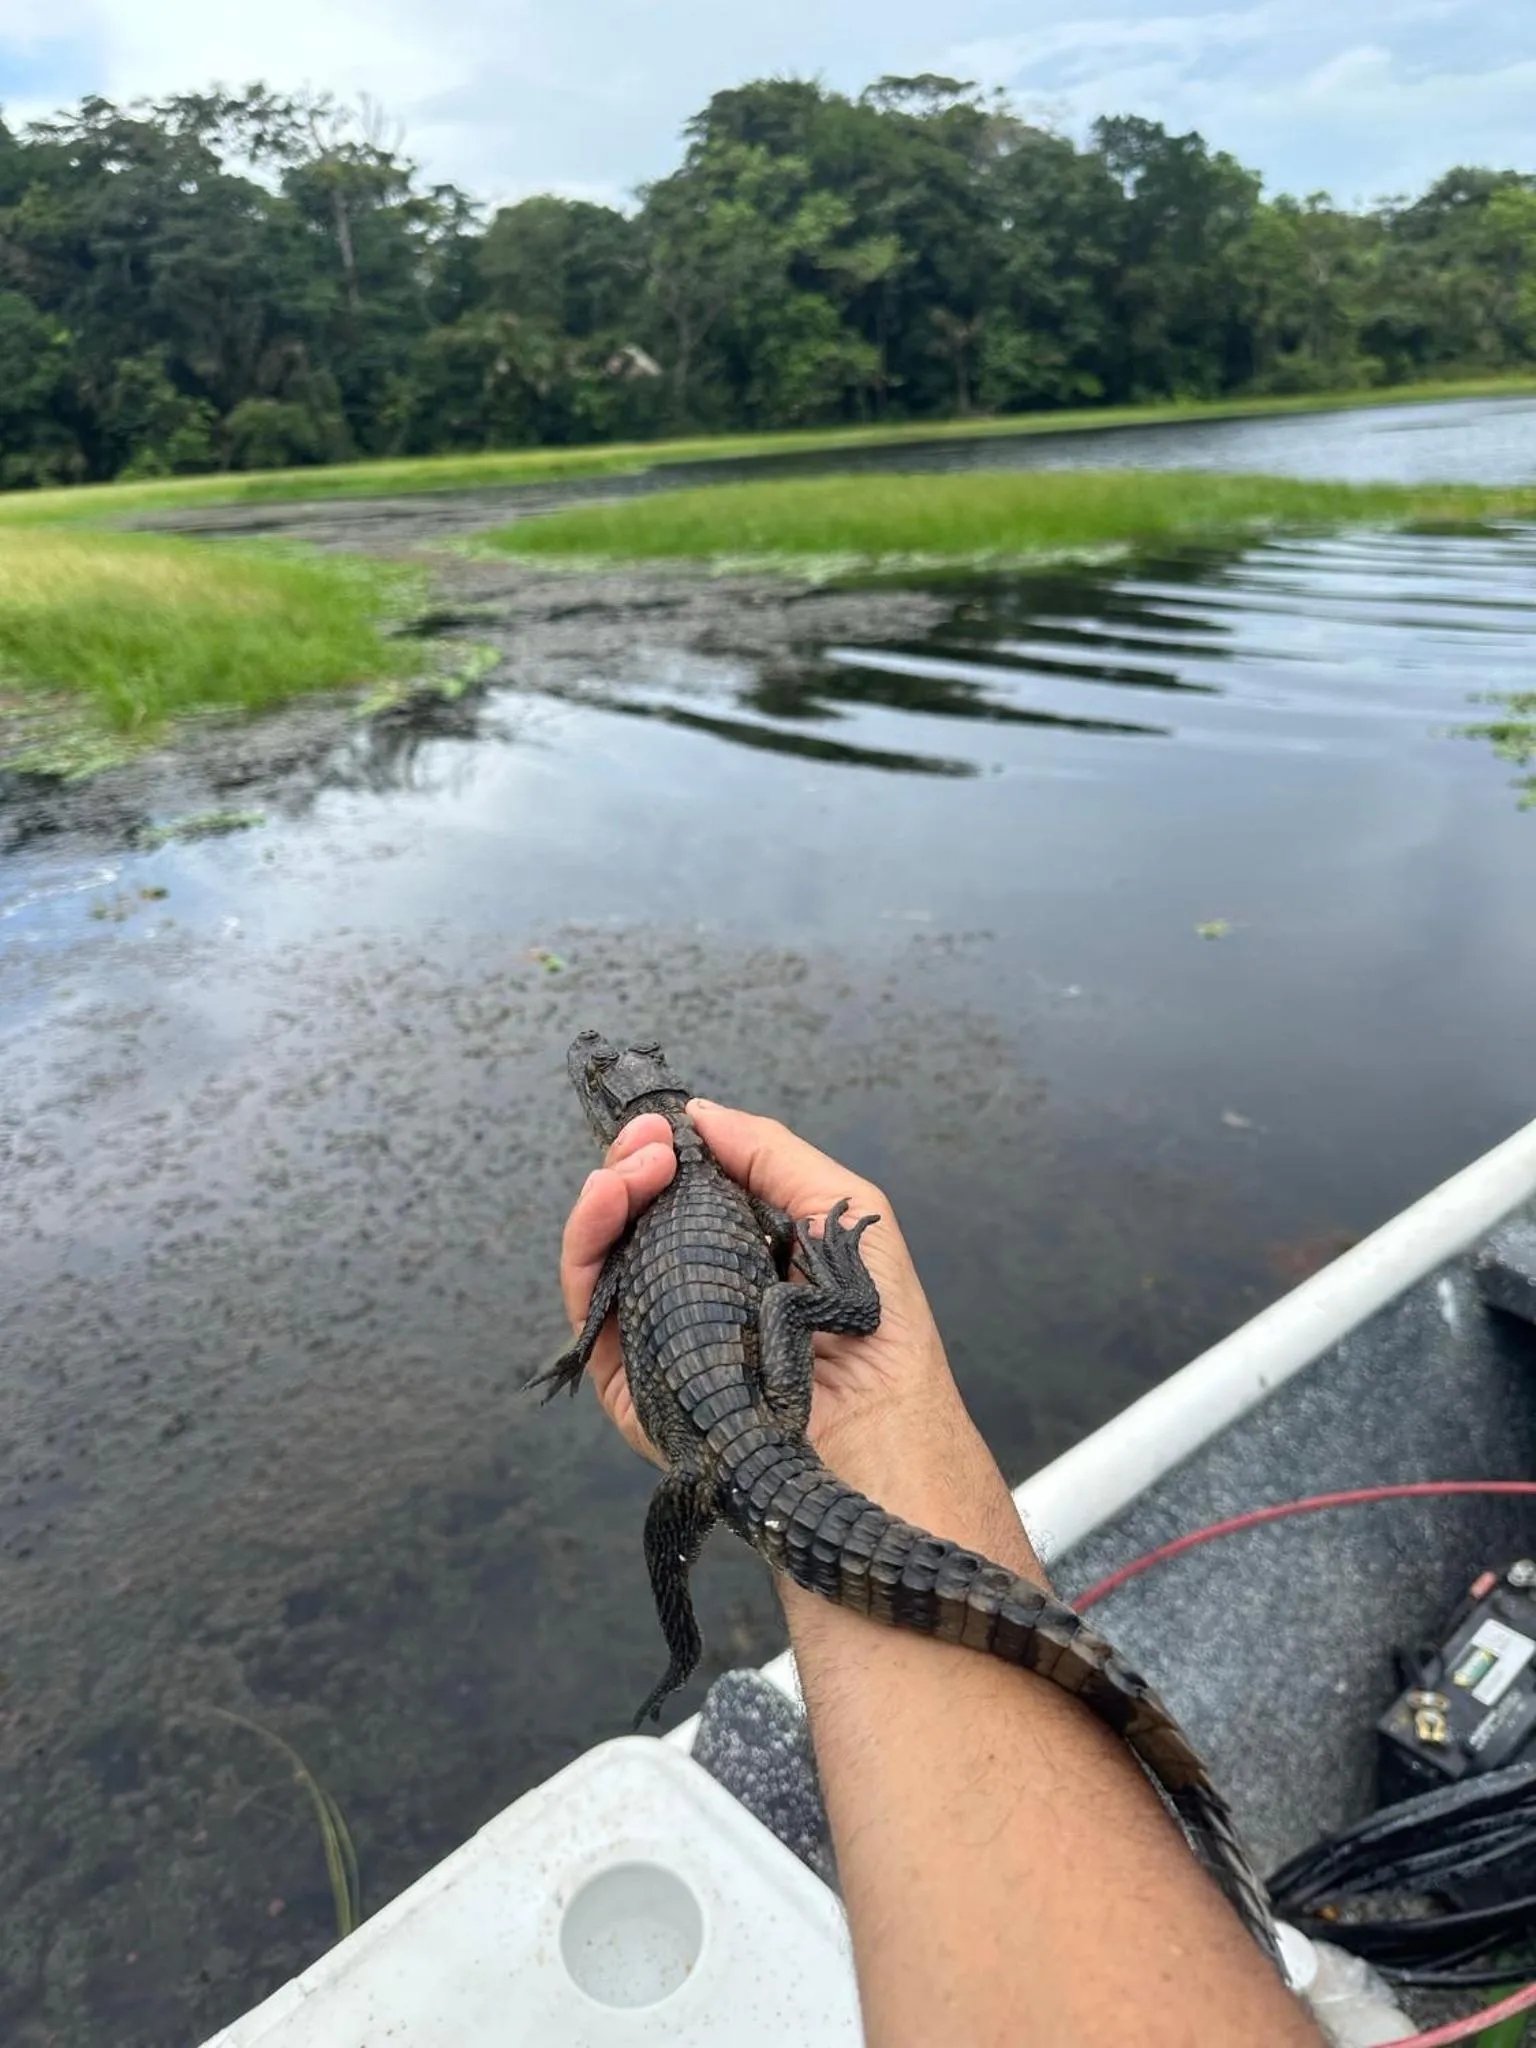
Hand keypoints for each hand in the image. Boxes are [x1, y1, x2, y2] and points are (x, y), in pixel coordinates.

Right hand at [558, 1099, 1037, 1570]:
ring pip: (602, 1254)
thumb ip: (772, 1153)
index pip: (680, 1195)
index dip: (666, 1152)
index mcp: (741, 1258)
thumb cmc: (879, 1331)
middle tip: (645, 1141)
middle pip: (633, 1218)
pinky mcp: (628, 1380)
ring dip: (605, 1195)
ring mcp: (657, 1335)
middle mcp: (693, 1295)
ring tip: (628, 1168)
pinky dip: (585, 1245)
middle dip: (632, 1165)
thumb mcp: (839, 1209)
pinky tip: (608, 1203)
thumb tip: (700, 1114)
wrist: (875, 1429)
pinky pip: (590, 1306)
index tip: (667, 1124)